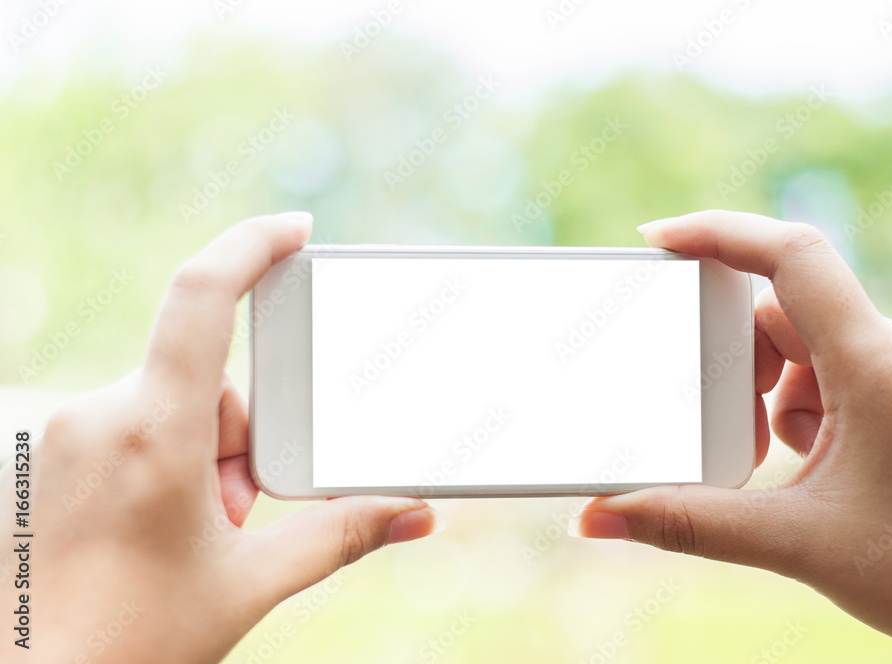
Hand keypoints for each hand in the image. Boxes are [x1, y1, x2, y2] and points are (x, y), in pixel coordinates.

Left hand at [1, 212, 443, 663]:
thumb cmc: (132, 641)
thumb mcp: (250, 582)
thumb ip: (341, 533)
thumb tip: (418, 515)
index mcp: (153, 433)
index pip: (201, 297)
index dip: (252, 245)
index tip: (296, 230)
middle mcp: (98, 415)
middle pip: (206, 378)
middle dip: (242, 437)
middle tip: (234, 513)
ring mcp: (67, 434)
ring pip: (169, 405)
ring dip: (203, 454)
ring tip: (196, 532)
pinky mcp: (52, 452)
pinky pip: (130, 425)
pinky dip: (164, 460)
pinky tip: (159, 525)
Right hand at [569, 210, 891, 662]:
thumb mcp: (797, 544)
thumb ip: (686, 523)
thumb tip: (598, 518)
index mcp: (880, 367)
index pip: (791, 258)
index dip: (718, 233)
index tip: (659, 240)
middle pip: (789, 313)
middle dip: (744, 368)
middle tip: (741, 441)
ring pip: (817, 344)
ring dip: (778, 393)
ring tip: (786, 465)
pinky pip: (850, 368)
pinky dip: (813, 404)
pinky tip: (821, 465)